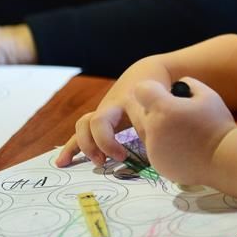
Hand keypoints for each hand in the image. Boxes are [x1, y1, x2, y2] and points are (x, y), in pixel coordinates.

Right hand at [55, 56, 170, 167]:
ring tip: (99, 162)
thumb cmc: (161, 91)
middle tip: (121, 158)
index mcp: (135, 98)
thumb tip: (174, 151)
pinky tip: (62, 163)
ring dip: (88, 146)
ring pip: (85, 125)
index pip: (136, 120)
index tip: (154, 150)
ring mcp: (103, 109)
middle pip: (100, 121)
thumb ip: (171, 121)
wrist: (147, 73)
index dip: (144, 137)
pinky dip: (71, 148)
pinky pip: (80, 133)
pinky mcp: (97, 117)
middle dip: (106, 142)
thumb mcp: (169, 102)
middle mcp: (115, 103)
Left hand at [128, 78, 235, 185]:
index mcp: (163, 110)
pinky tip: (182, 146)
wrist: (225, 161)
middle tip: (175, 113)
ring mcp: (153, 150)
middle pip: (137, 110)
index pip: (141, 90)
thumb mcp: (207, 94)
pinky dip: (162, 145)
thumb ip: (187, 84)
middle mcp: (152, 130)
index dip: (152, 90)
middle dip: (151, 108)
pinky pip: (152, 148)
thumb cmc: (218, 125)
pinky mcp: (157, 165)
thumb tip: (177, 86)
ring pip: (144, 131)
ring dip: (156, 127)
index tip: (166, 95)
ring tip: (181, 131)